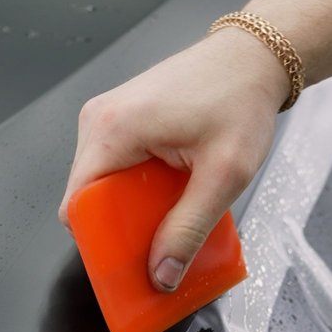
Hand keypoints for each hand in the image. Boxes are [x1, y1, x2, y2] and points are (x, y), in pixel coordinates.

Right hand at [59, 27, 289, 291]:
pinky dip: (140, 191)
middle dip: (120, 231)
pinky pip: (119, 168)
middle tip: (160, 252)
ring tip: (173, 223)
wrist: (253, 57)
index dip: (99, 242)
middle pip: (90, 198)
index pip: (78, 204)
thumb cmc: (240, 100)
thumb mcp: (223, 176)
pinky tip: (173, 199)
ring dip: (134, 212)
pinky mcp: (124, 119)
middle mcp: (100, 120)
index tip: (127, 269)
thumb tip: (162, 274)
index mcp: (113, 129)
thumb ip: (189, 229)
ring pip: (105, 186)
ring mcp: (110, 118)